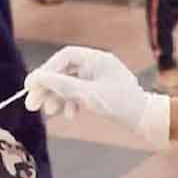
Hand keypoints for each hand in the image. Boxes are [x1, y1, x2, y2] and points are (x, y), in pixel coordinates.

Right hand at [24, 46, 171, 148]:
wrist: (146, 119)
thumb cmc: (121, 104)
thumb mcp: (88, 95)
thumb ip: (62, 85)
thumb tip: (37, 77)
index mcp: (97, 58)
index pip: (64, 57)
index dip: (46, 70)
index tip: (31, 86)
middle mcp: (97, 65)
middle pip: (65, 71)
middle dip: (48, 88)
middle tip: (32, 104)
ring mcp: (99, 77)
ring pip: (70, 84)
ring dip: (58, 98)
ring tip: (50, 112)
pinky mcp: (101, 90)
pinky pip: (79, 93)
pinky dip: (71, 103)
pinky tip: (70, 116)